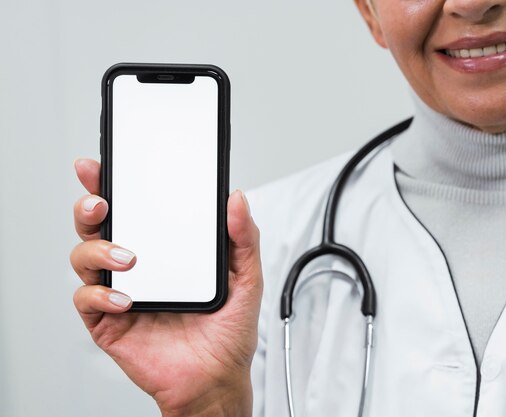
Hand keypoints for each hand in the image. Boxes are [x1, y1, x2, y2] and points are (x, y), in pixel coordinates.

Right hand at [70, 159, 262, 416]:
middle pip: (99, 226)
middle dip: (91, 206)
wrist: (217, 377)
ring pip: (84, 257)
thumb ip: (243, 238)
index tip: (104, 164)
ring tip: (128, 258)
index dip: (113, 185)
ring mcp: (120, 291)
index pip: (135, 209)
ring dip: (99, 250)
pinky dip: (100, 295)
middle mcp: (139, 265)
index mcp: (166, 249)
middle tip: (102, 202)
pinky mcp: (108, 322)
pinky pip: (86, 300)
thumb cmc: (227, 330)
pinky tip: (126, 300)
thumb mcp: (246, 278)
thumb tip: (236, 199)